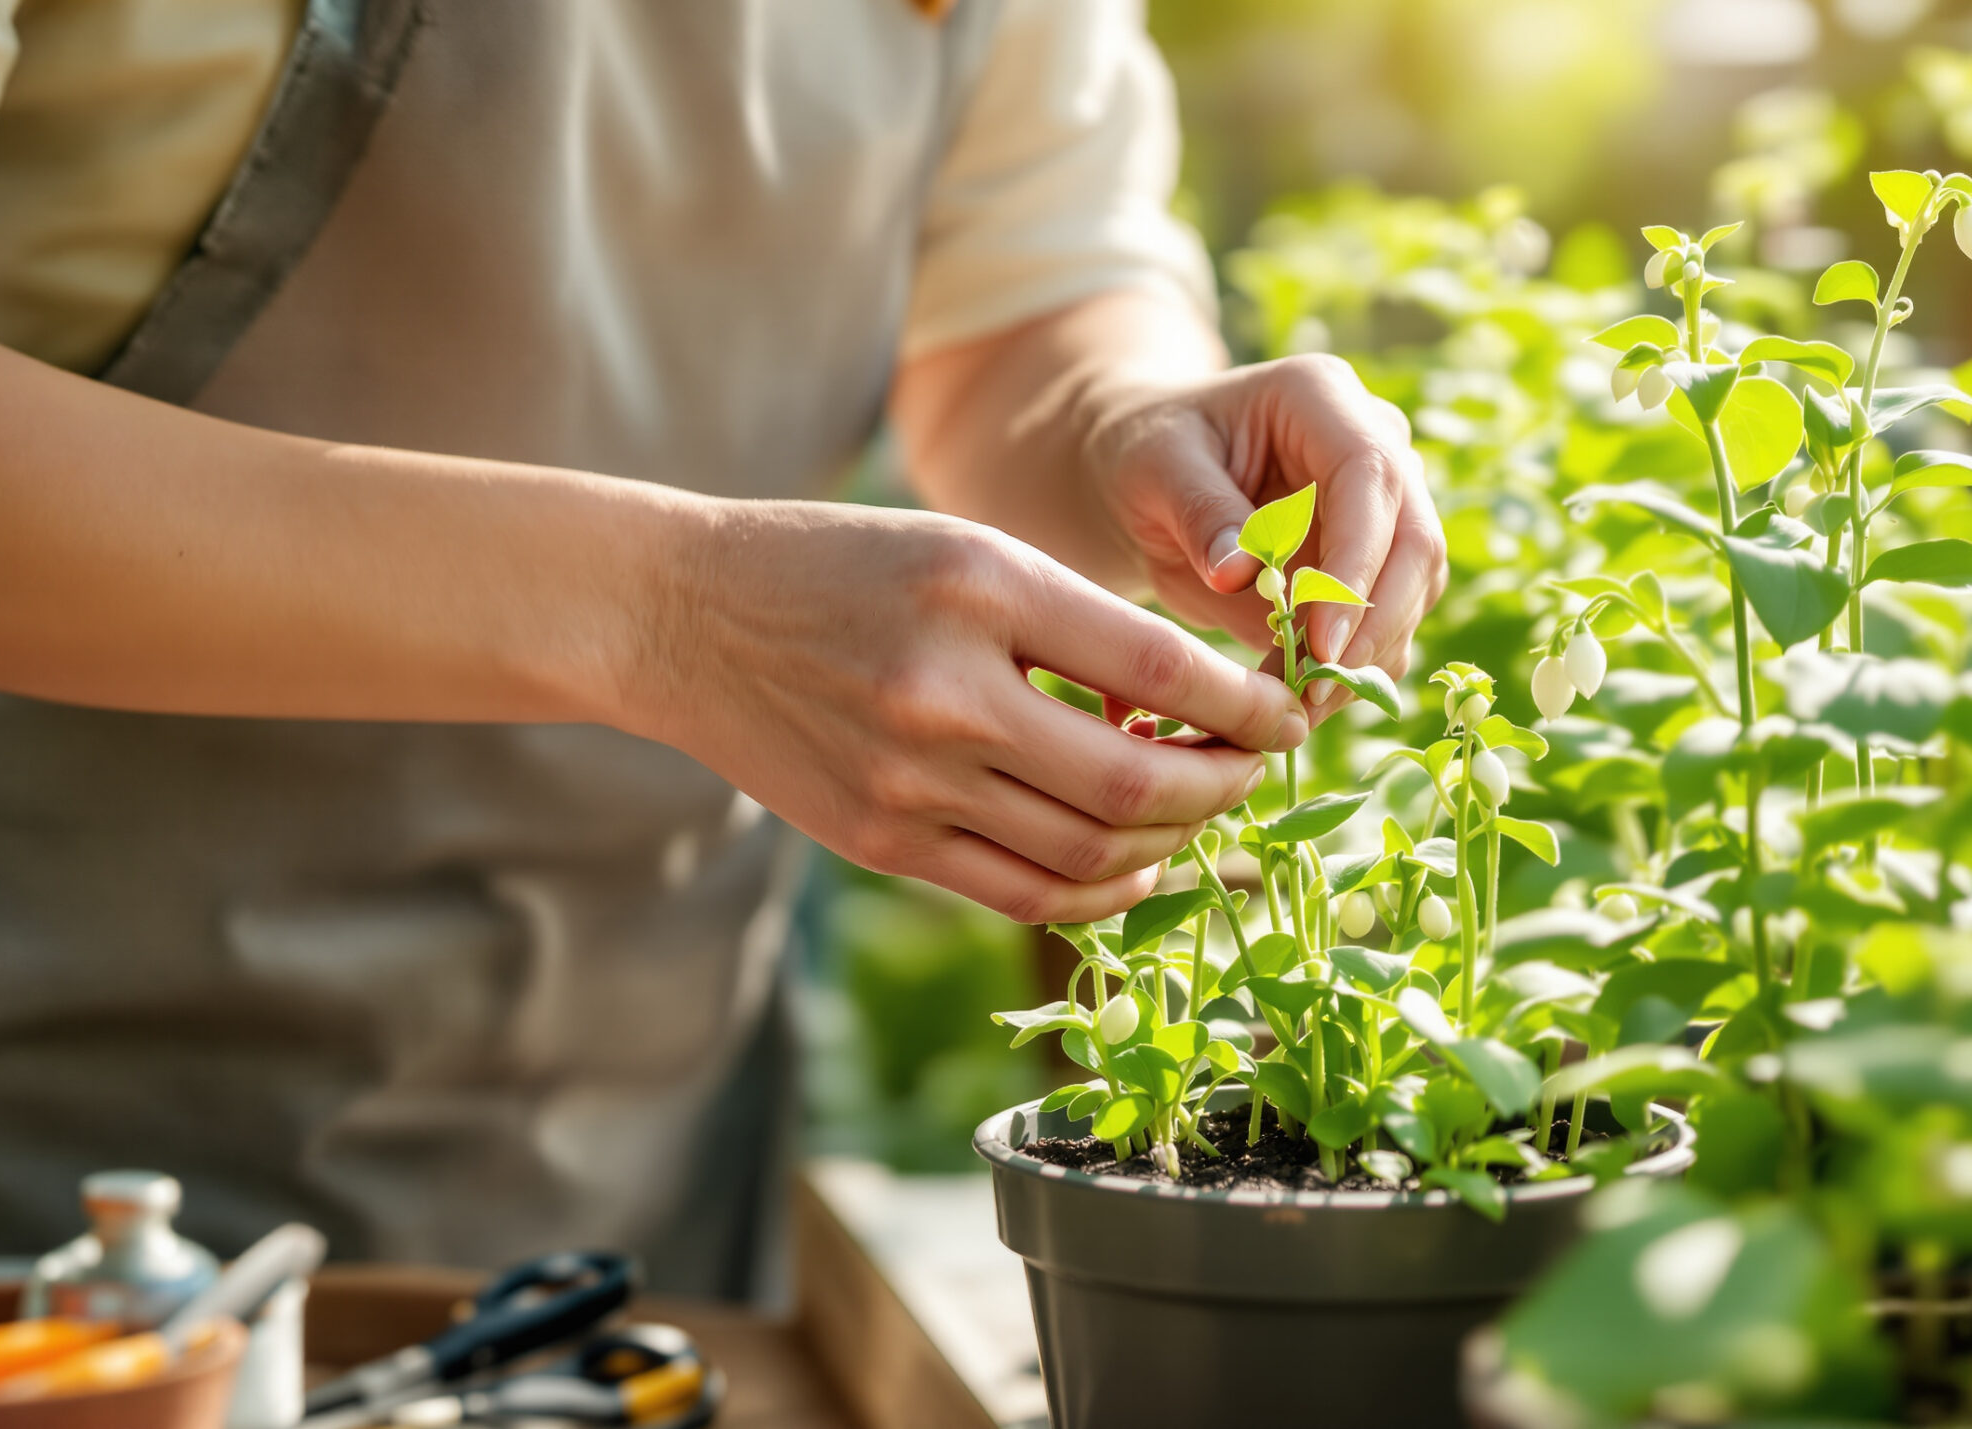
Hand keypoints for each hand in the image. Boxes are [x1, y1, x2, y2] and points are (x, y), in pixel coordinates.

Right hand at [632, 502, 1305, 922]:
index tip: (1288, 713)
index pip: (1155, 664)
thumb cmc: (843, 567)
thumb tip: (1202, 702)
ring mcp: (909, 781)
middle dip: (1225, 784)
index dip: (1243, 705)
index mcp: (980, 588)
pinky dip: (1102, 890)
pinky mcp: (882, 841)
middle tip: (1259, 767)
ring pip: (1092, 848)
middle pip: (1135, 778)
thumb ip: (1073, 620)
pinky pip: (1026, 892)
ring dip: (1174, 840)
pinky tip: (1138, 861)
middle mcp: (946, 692)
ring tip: (1206, 808)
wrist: (682, 617)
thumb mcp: (964, 549)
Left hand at [1079, 354, 1445, 713]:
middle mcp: (1375, 448)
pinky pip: (1386, 629)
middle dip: (1373, 625)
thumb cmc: (1147, 451)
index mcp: (1324, 399)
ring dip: (1364, 659)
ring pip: (1413, 594)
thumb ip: (1201, 513)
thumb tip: (1242, 576)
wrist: (1151, 479)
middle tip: (1314, 692)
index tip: (1321, 641)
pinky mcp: (1374, 568)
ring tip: (1294, 706)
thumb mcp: (1155, 466)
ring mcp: (1384, 511)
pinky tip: (1297, 702)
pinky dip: (1350, 673)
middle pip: (1416, 542)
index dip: (1356, 564)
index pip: (1372, 478)